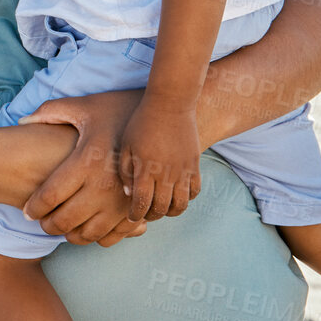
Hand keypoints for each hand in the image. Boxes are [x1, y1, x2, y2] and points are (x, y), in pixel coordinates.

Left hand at [17, 90, 144, 244]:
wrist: (165, 114)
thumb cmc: (118, 108)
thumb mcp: (83, 107)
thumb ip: (50, 113)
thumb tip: (21, 123)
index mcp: (86, 161)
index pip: (50, 196)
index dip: (34, 208)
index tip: (27, 211)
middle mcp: (104, 184)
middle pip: (67, 220)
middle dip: (49, 227)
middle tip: (42, 223)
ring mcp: (124, 199)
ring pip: (91, 234)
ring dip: (74, 236)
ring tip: (65, 228)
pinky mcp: (140, 205)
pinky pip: (116, 235)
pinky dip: (100, 238)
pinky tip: (91, 227)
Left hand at [118, 98, 201, 221]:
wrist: (170, 103)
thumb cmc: (142, 122)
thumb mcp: (126, 145)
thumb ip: (125, 171)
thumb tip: (130, 194)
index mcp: (146, 170)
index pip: (142, 203)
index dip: (136, 214)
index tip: (132, 216)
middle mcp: (166, 174)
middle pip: (162, 208)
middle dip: (152, 215)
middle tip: (145, 213)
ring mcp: (183, 171)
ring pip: (181, 205)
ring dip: (171, 211)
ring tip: (162, 207)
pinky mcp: (195, 165)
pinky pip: (195, 191)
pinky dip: (187, 199)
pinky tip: (177, 195)